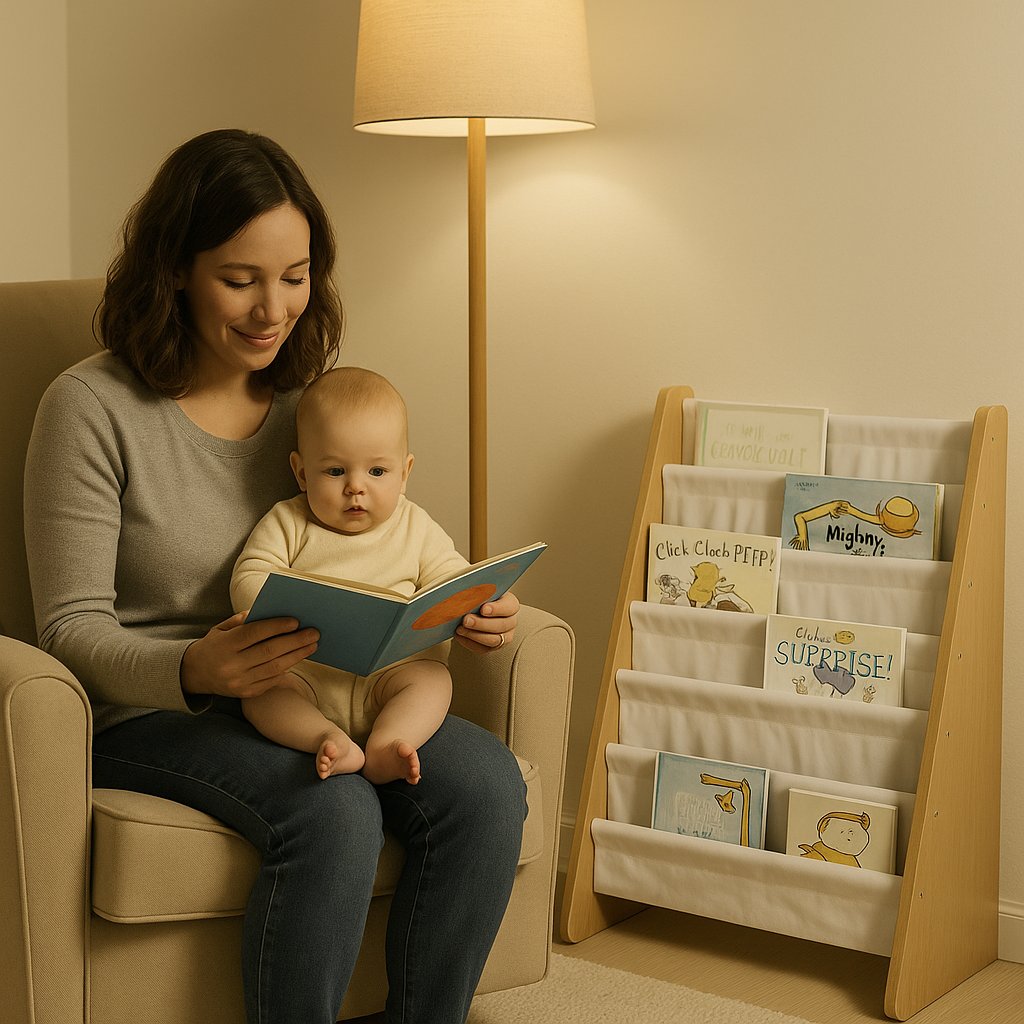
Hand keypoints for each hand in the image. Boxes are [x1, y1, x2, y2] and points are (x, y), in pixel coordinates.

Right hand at [180, 611, 319, 697]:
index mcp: (225, 645)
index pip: (254, 634)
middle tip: (314, 633)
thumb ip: (244, 620)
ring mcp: (239, 682)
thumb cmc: (214, 645)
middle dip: (295, 641)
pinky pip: (271, 680)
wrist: (194, 674)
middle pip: (269, 652)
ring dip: (297, 656)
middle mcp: (232, 665)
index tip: (296, 621)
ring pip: (275, 668)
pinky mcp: (246, 693)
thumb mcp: (222, 628)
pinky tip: (297, 658)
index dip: (276, 627)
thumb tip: (272, 613)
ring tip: (312, 645)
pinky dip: (286, 669)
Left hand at [455, 591, 518, 653]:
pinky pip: (483, 649)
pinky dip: (469, 643)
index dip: (497, 609)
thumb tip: (466, 593)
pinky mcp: (493, 647)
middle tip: (466, 620)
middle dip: (481, 624)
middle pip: (501, 625)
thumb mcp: (482, 591)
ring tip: (460, 629)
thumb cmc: (481, 598)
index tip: (483, 609)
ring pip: (493, 640)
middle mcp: (511, 622)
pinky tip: (459, 636)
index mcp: (511, 604)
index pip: (509, 607)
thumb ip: (479, 592)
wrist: (477, 609)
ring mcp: (504, 636)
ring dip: (475, 635)